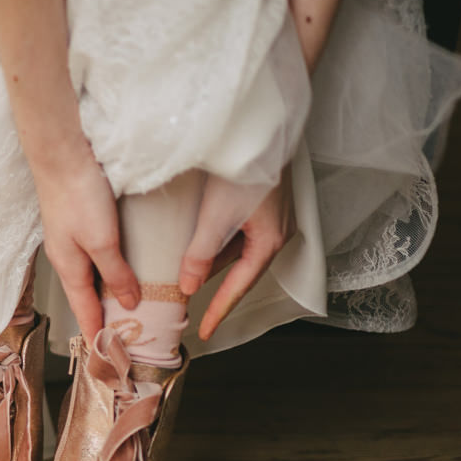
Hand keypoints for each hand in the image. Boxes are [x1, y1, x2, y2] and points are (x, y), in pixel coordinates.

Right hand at [34, 151, 139, 341]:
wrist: (63, 153)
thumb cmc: (78, 196)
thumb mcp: (102, 241)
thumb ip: (115, 273)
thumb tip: (127, 303)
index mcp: (68, 267)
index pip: (83, 310)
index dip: (96, 333)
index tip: (106, 356)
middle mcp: (67, 256)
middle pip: (85, 295)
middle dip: (100, 316)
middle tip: (122, 335)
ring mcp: (70, 238)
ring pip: (90, 275)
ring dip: (105, 292)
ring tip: (126, 306)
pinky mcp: (78, 221)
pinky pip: (94, 255)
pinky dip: (106, 269)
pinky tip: (120, 265)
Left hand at [177, 167, 295, 339]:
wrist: (261, 127)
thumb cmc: (245, 169)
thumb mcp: (217, 218)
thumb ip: (201, 255)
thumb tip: (189, 287)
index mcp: (269, 242)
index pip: (240, 288)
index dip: (219, 311)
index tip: (204, 332)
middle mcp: (275, 232)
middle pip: (240, 271)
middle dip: (215, 290)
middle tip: (191, 310)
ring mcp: (270, 216)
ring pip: (236, 250)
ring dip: (212, 264)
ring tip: (185, 279)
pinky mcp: (261, 201)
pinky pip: (237, 233)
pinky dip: (216, 243)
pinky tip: (196, 243)